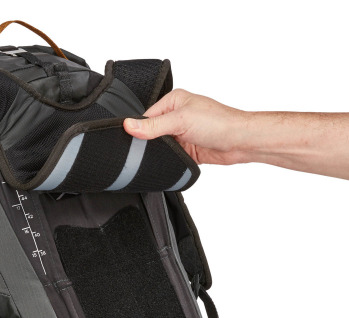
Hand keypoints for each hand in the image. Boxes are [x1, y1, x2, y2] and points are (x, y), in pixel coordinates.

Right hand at [124, 89, 249, 164]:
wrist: (241, 142)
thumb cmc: (219, 123)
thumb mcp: (181, 120)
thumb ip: (154, 126)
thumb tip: (129, 125)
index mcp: (173, 101)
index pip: (146, 116)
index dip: (138, 129)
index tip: (131, 141)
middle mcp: (176, 116)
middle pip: (151, 132)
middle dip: (148, 142)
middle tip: (145, 151)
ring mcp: (181, 133)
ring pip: (159, 146)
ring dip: (159, 152)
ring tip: (160, 156)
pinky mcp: (186, 149)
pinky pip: (169, 156)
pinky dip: (167, 161)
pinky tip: (167, 162)